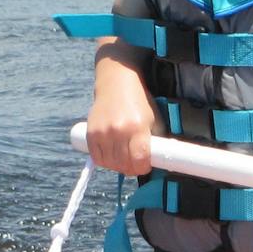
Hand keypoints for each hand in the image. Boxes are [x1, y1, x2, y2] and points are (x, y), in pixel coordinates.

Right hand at [85, 45, 154, 174]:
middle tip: (135, 163)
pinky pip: (97, 158)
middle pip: (124, 165)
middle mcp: (118, 131)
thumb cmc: (139, 101)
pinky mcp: (91, 133)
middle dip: (132, 168)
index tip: (145, 166)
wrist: (116, 82)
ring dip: (118, 166)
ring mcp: (103, 132)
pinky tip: (112, 155)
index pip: (140, 160)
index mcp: (137, 127)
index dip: (143, 168)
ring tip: (124, 158)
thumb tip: (161, 160)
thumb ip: (157, 140)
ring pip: (110, 164)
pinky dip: (105, 161)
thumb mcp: (154, 119)